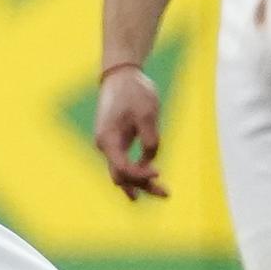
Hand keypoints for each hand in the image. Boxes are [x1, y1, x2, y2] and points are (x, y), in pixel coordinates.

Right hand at [94, 65, 167, 200]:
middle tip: (166, 194)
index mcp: (108, 140)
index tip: (159, 172)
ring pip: (122, 171)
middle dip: (142, 187)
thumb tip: (151, 160)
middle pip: (121, 176)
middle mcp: (104, 145)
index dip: (141, 176)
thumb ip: (150, 139)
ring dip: (140, 181)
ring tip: (162, 191)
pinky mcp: (115, 140)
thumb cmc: (133, 91)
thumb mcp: (147, 114)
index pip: (123, 169)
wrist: (120, 74)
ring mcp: (109, 143)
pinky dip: (137, 171)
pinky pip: (124, 162)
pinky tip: (150, 176)